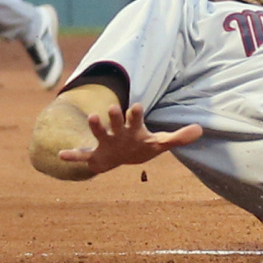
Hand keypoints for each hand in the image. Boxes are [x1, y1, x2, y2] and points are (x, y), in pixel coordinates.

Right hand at [58, 103, 202, 175]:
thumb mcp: (161, 143)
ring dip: (95, 127)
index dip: (136, 113)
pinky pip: (81, 156)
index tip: (137, 106)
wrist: (122, 156)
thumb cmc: (142, 145)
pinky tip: (61, 154)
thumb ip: (180, 137)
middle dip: (114, 117)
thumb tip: (201, 129)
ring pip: (99, 133)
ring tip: (90, 118)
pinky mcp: (95, 155)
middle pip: (116, 123)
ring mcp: (105, 142)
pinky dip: (72, 156)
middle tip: (112, 108)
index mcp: (134, 129)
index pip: (136, 118)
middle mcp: (118, 132)